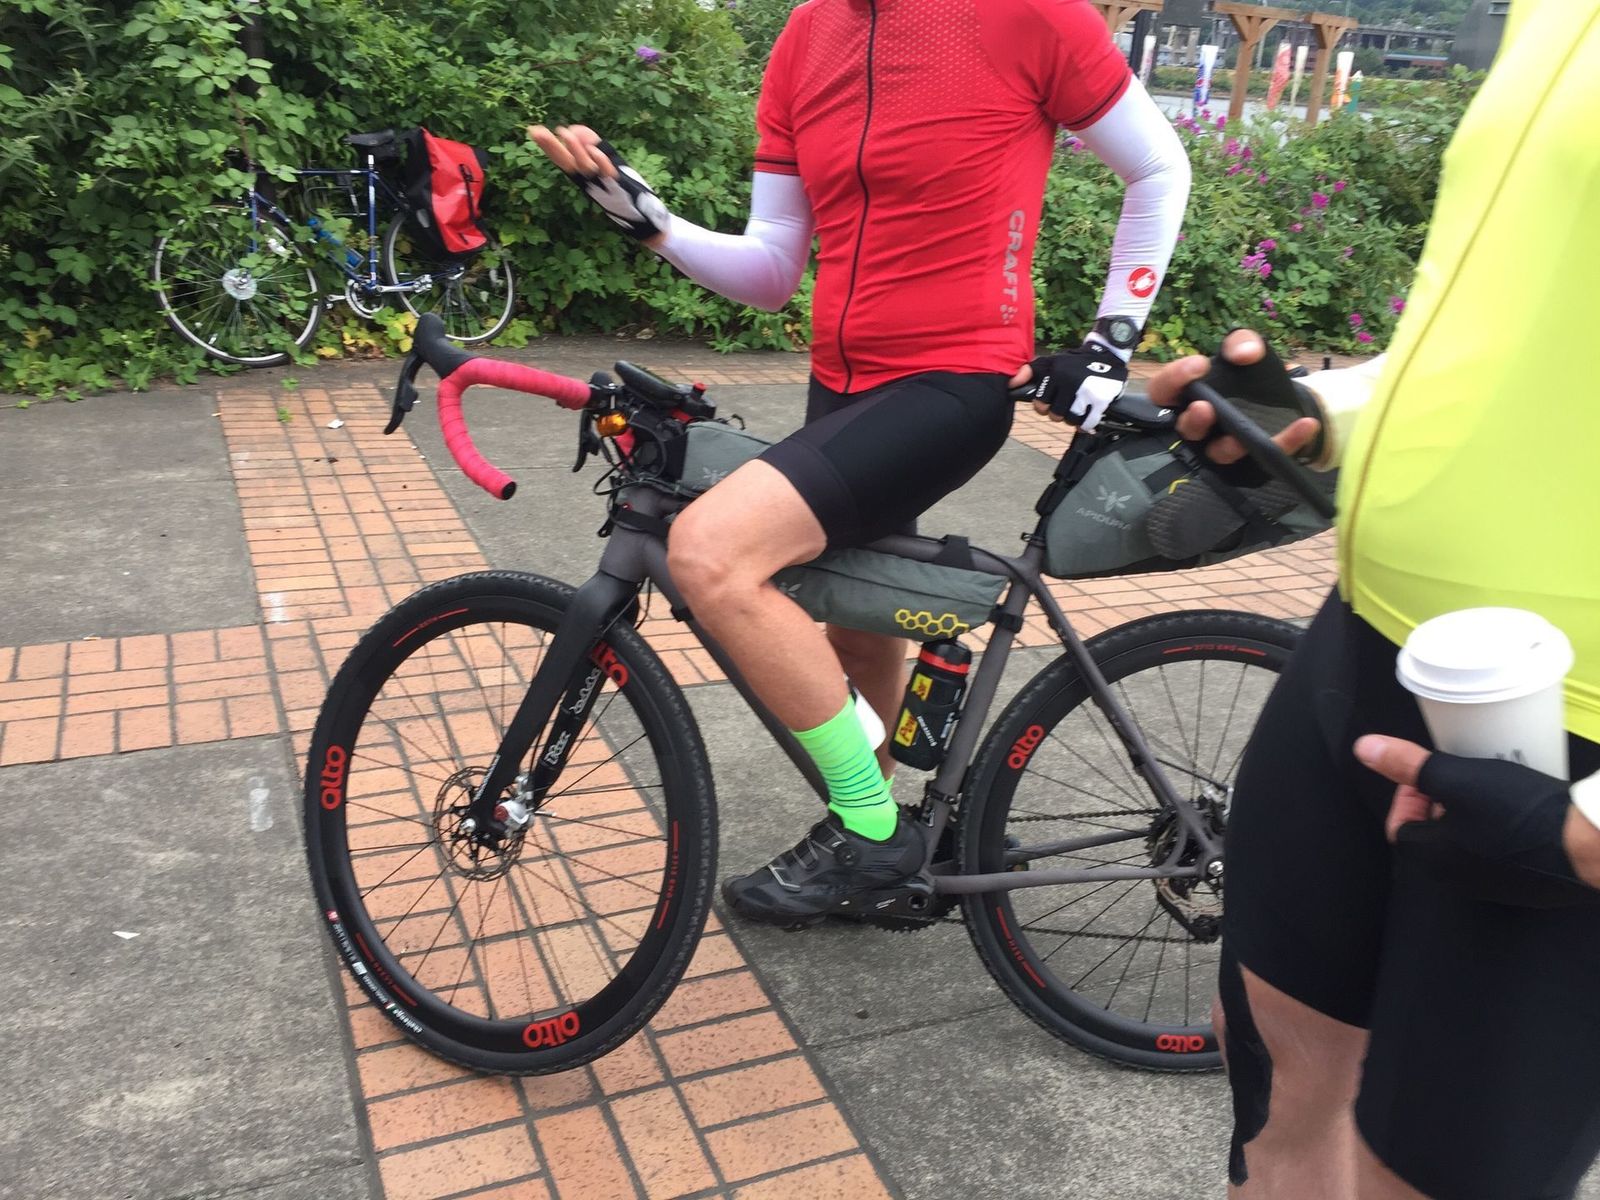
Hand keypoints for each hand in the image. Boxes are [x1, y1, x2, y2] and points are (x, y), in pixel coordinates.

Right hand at [526, 123, 668, 246]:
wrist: (641, 218)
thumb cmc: (621, 190)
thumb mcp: (604, 165)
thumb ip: (591, 146)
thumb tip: (576, 130)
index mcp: (582, 176)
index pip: (561, 158)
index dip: (547, 145)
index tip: (533, 130)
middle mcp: (588, 182)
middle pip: (566, 162)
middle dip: (551, 147)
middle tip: (535, 131)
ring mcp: (602, 184)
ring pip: (585, 166)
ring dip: (575, 149)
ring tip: (564, 132)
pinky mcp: (617, 185)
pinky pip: (607, 173)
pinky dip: (601, 162)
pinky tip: (595, 150)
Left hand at [1013, 341, 1127, 430]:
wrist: (1107, 353)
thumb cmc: (1074, 362)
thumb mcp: (1051, 361)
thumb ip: (1029, 371)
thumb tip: (1011, 384)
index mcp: (1055, 373)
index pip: (1040, 405)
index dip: (1043, 407)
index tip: (1050, 403)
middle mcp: (1069, 381)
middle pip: (1055, 415)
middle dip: (1058, 414)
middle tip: (1065, 405)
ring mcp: (1086, 391)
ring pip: (1071, 420)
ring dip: (1073, 418)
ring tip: (1077, 408)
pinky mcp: (1101, 400)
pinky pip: (1088, 422)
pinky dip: (1086, 424)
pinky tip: (1087, 416)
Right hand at [1146, 329, 1320, 466]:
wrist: (1284, 398)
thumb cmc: (1249, 375)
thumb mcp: (1245, 349)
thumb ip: (1240, 342)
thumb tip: (1244, 354)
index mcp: (1187, 397)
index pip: (1162, 391)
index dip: (1173, 380)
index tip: (1199, 365)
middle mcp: (1199, 426)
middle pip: (1185, 429)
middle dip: (1193, 421)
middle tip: (1205, 409)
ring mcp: (1222, 447)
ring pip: (1217, 453)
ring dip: (1229, 446)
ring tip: (1245, 437)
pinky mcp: (1251, 462)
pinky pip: (1266, 458)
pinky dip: (1287, 441)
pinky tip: (1306, 426)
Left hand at [1355, 734, 1599, 895]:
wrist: (1587, 847)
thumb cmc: (1515, 812)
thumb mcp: (1455, 777)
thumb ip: (1408, 765)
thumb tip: (1364, 749)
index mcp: (1430, 858)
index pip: (1398, 827)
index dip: (1405, 797)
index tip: (1425, 777)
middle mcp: (1455, 879)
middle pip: (1429, 838)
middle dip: (1436, 806)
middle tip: (1455, 780)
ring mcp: (1492, 887)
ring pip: (1463, 847)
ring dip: (1466, 818)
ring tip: (1485, 790)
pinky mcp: (1523, 886)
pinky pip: (1496, 855)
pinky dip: (1496, 832)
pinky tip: (1516, 812)